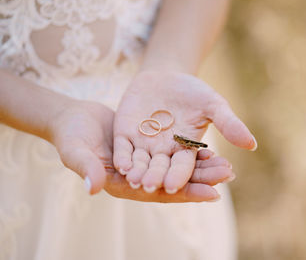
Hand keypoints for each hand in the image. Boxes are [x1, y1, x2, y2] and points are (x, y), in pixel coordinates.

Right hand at [50, 99, 233, 201]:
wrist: (74, 118)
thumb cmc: (71, 136)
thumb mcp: (76, 151)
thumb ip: (86, 167)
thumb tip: (93, 187)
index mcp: (124, 184)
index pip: (160, 193)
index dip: (186, 194)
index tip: (212, 194)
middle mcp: (139, 177)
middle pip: (175, 182)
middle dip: (201, 179)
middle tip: (228, 173)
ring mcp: (145, 161)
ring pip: (177, 166)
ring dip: (201, 166)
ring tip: (226, 163)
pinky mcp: (148, 145)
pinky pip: (172, 150)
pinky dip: (189, 150)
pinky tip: (209, 147)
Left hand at [113, 70, 255, 193]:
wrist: (167, 76)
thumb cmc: (194, 92)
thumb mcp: (213, 105)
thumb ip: (229, 124)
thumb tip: (252, 145)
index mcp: (185, 149)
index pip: (183, 166)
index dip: (179, 175)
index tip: (174, 185)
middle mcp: (163, 151)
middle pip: (160, 168)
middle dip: (156, 177)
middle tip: (152, 187)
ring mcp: (143, 144)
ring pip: (140, 163)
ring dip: (137, 172)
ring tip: (134, 180)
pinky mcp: (125, 134)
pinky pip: (123, 148)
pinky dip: (123, 157)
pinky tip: (121, 165)